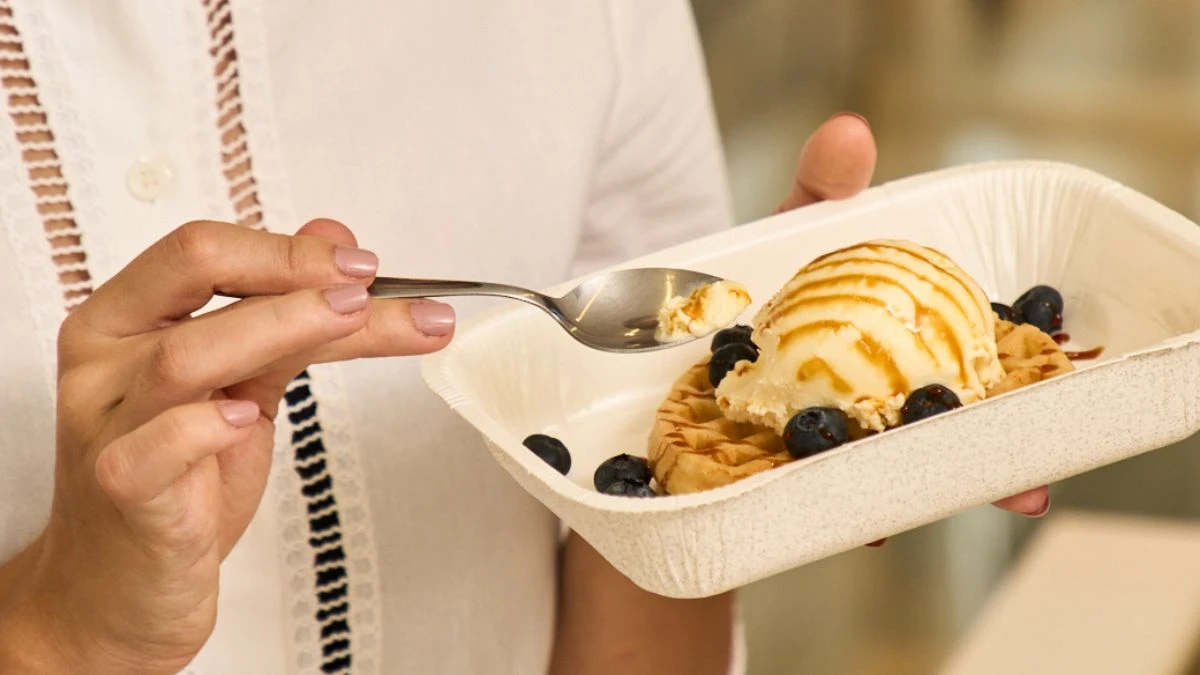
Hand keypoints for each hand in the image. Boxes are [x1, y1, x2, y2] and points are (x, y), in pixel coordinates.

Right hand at [0, 219, 454, 673]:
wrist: (121, 590)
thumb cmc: (180, 485)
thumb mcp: (243, 387)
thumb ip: (284, 317)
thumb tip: (334, 240)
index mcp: (127, 320)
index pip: (202, 250)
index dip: (289, 247)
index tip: (365, 265)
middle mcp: (105, 359)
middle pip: (196, 276)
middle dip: (295, 272)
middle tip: (370, 286)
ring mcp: (106, 422)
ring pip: (188, 353)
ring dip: (283, 326)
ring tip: (352, 320)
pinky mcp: (120, 487)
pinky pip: (159, 443)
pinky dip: (210, 425)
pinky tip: (250, 418)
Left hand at [774, 113, 1051, 530]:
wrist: (678, 328)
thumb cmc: (764, 269)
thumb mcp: (795, 224)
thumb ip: (825, 186)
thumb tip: (848, 131)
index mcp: (911, 337)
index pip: (984, 367)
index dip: (1023, 384)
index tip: (1057, 390)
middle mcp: (887, 395)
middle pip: (951, 437)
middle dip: (991, 467)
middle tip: (1023, 491)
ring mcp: (837, 439)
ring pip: (884, 476)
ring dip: (905, 499)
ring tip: (910, 519)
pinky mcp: (783, 470)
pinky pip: (808, 493)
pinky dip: (821, 505)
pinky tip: (835, 519)